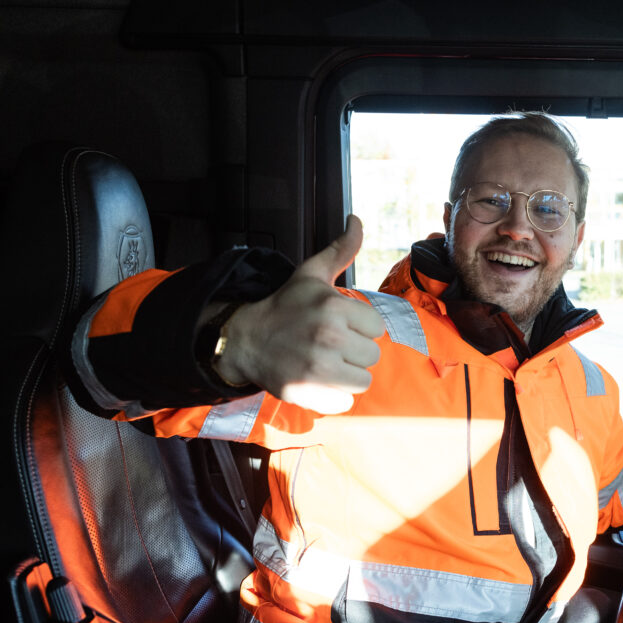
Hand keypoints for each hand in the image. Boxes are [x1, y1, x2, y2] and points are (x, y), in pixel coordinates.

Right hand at [215, 215, 383, 413]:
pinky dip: (334, 395)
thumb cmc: (286, 307)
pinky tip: (317, 380)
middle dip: (354, 352)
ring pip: (363, 381)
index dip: (360, 327)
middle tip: (328, 344)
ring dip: (347, 375)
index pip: (377, 328)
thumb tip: (357, 220)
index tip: (340, 324)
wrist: (245, 340)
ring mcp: (317, 368)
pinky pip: (345, 401)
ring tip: (325, 362)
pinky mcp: (308, 393)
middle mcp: (328, 337)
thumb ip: (340, 250)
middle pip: (372, 356)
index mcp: (333, 307)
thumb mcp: (311, 274)